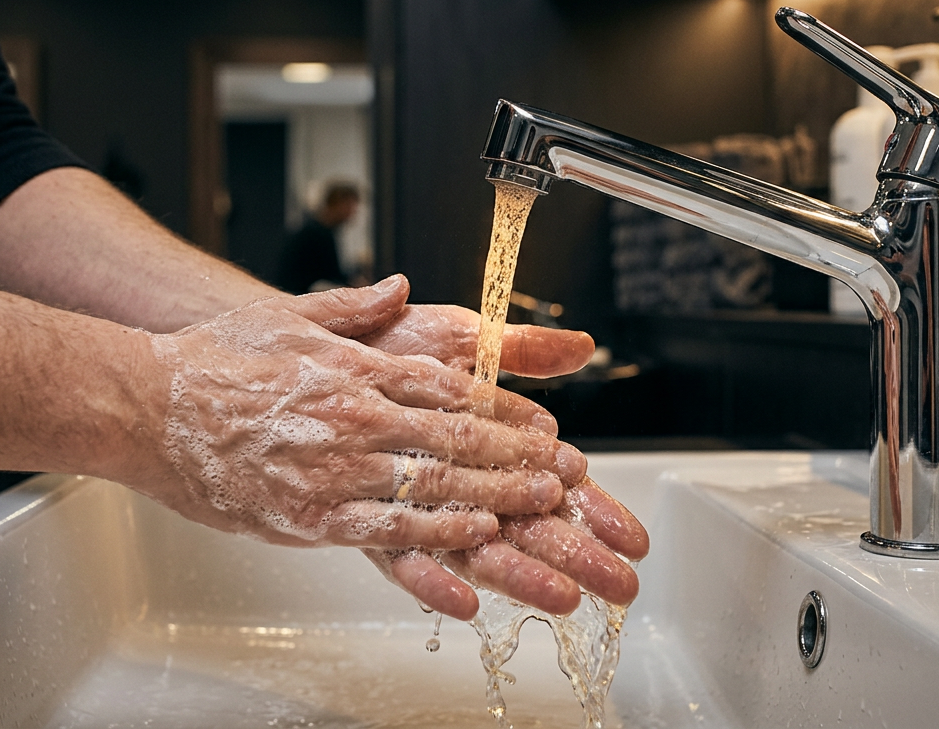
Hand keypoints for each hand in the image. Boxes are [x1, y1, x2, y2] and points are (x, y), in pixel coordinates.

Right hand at [131, 276, 586, 551]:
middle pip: (456, 435)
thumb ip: (351, 305)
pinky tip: (475, 533)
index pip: (450, 387)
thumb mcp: (287, 315)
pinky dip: (437, 530)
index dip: (505, 407)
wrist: (145, 403)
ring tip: (541, 502)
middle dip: (517, 455)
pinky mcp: (308, 511)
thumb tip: (397, 287)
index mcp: (356, 367)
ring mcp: (334, 465)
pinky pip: (388, 524)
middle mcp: (356, 414)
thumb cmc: (212, 361)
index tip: (543, 422)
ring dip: (495, 493)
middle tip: (563, 470)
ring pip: (434, 480)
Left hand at [356, 300, 649, 618]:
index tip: (630, 534)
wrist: (308, 345)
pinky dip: (434, 580)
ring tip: (567, 597)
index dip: (594, 507)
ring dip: (523, 575)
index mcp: (486, 442)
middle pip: (529, 524)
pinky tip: (467, 603)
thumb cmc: (383, 343)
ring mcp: (416, 504)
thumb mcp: (459, 334)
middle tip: (622, 581)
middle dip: (578, 553)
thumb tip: (582, 347)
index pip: (552, 481)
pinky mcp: (367, 519)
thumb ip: (519, 347)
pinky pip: (402, 558)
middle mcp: (457, 480)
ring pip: (478, 547)